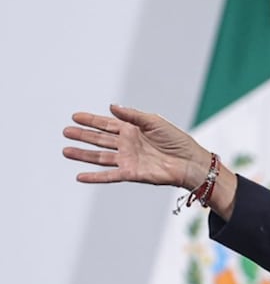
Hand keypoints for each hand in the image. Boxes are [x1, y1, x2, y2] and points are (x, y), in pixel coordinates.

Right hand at [62, 104, 208, 189]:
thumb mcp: (154, 122)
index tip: (75, 116)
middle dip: (83, 135)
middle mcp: (127, 144)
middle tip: (66, 131)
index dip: (91, 120)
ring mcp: (128, 159)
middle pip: (100, 139)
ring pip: (100, 157)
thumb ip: (133, 116)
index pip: (107, 124)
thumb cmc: (177, 140)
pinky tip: (80, 176)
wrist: (189, 162)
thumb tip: (112, 107)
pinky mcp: (131, 173)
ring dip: (83, 155)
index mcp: (133, 129)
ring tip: (66, 151)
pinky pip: (109, 175)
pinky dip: (95, 177)